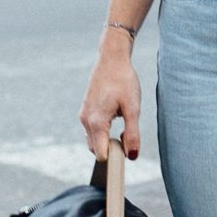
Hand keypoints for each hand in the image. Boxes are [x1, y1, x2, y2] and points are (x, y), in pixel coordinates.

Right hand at [80, 34, 142, 158]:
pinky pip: (92, 129)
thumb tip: (132, 156)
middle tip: (129, 137)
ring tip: (124, 125)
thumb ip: (132, 134)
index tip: (127, 151)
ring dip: (107, 140)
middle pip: (96, 149)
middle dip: (111, 149)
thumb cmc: (124, 81)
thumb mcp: (133, 108)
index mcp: (97, 122)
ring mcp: (83, 115)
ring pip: (93, 139)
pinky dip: (102, 131)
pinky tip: (116, 117)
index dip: (115, 157)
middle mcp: (86, 120)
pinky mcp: (85, 109)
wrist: (112, 58)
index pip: (101, 154)